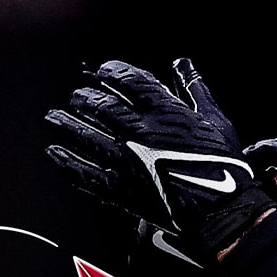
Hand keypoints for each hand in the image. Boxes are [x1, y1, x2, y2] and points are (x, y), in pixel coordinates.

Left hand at [44, 58, 272, 262]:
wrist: (221, 211)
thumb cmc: (223, 167)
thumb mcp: (216, 120)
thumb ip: (195, 90)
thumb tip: (183, 64)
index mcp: (164, 112)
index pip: (129, 80)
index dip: (112, 72)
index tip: (103, 72)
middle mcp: (139, 132)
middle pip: (100, 106)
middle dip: (84, 98)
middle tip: (76, 96)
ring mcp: (126, 161)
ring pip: (85, 136)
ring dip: (66, 124)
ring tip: (53, 117)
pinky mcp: (120, 189)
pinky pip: (84, 173)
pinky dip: (66, 163)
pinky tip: (55, 154)